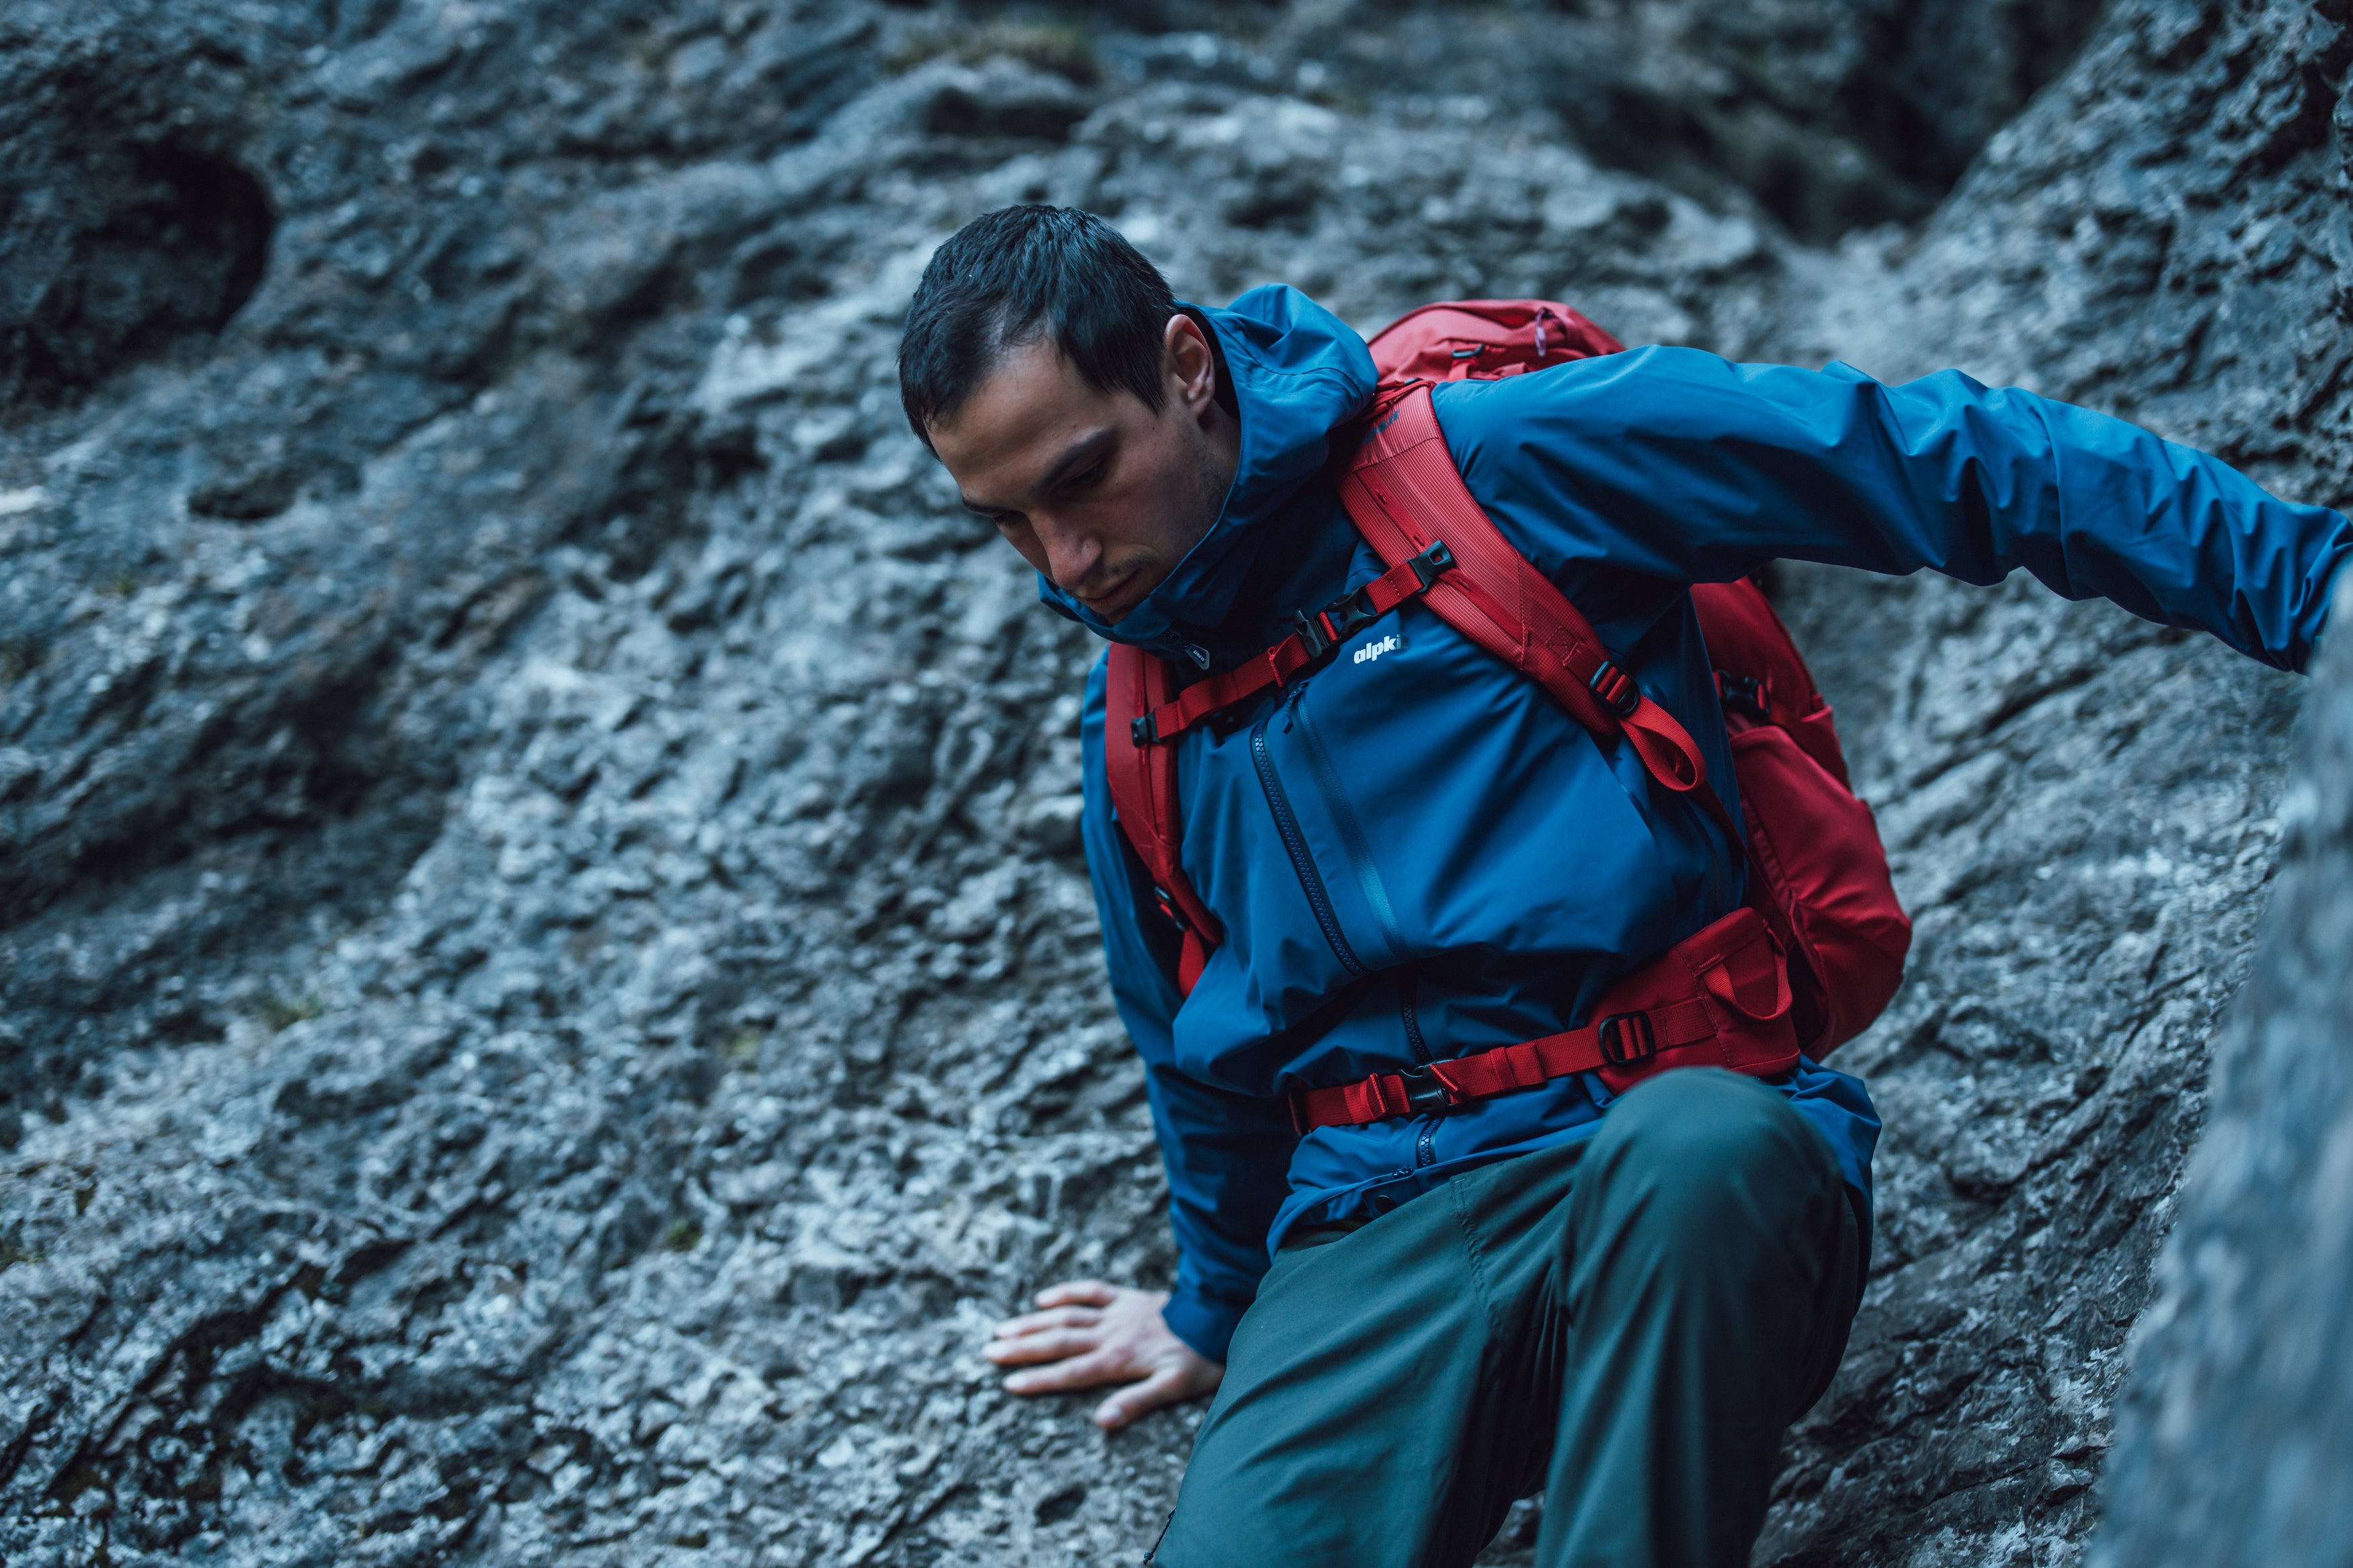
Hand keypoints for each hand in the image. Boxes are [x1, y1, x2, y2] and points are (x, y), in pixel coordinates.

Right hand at [985, 1280, 1223, 1429]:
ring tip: (1002, 1329)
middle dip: (1021, 1348)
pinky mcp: (1127, 1297)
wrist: (1219, 1314)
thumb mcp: (1173, 1388)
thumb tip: (1101, 1421)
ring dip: (1032, 1323)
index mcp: (1117, 1360)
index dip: (1036, 1379)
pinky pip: (1090, 1291)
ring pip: (1065, 1317)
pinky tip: (1044, 1298)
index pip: (1068, 1372)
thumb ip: (1136, 1402)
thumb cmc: (1199, 1358)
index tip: (1006, 1383)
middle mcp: (1109, 1335)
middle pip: (1057, 1342)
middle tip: (987, 1352)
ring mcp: (1116, 1313)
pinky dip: (1065, 1293)